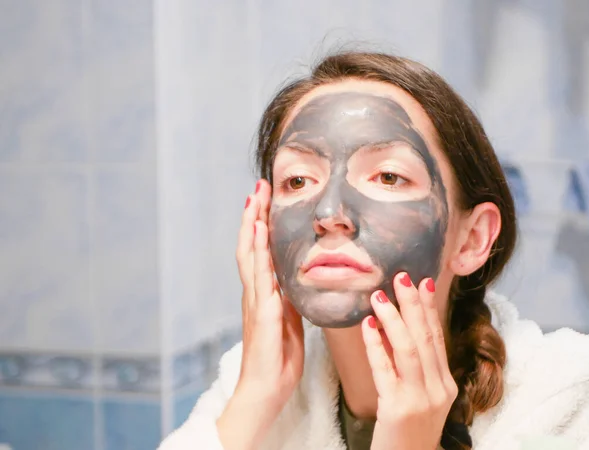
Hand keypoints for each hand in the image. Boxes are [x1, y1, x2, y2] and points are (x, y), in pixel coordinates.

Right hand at [217, 180, 304, 449]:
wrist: (265, 392)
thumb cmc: (277, 360)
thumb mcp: (289, 322)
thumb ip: (288, 300)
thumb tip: (294, 280)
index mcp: (264, 295)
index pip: (260, 252)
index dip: (261, 225)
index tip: (266, 199)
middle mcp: (256, 294)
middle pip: (251, 246)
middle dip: (254, 216)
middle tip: (258, 186)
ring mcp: (256, 304)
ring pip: (251, 257)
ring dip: (253, 227)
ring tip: (255, 200)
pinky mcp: (263, 317)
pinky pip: (261, 281)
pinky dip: (260, 256)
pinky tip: (262, 237)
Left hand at [362, 273, 457, 449]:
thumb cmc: (407, 430)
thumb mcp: (419, 396)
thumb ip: (413, 366)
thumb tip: (394, 326)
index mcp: (446, 384)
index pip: (437, 338)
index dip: (429, 309)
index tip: (423, 282)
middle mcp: (438, 389)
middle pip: (426, 337)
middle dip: (413, 304)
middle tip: (401, 277)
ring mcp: (420, 399)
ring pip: (409, 349)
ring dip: (394, 318)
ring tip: (379, 296)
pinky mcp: (398, 408)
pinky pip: (385, 368)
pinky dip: (375, 344)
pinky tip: (367, 326)